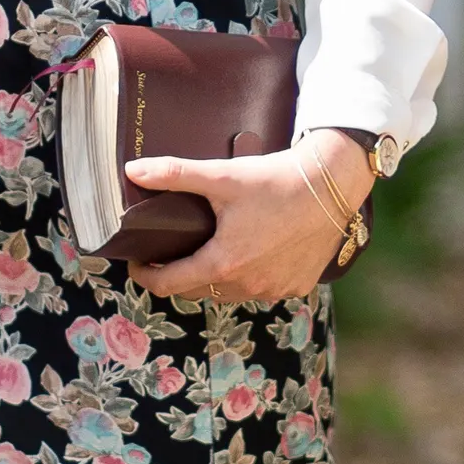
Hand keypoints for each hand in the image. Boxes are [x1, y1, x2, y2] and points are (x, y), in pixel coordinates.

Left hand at [126, 131, 366, 310]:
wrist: (331, 184)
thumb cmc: (275, 180)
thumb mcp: (222, 176)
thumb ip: (175, 174)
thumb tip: (133, 170)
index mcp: (223, 263)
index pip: (169, 284)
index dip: (146, 276)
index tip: (138, 263)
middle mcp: (248, 285)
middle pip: (198, 291)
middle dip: (179, 276)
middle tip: (171, 255)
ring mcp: (274, 289)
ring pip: (230, 293)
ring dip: (216, 279)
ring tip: (211, 253)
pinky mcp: (296, 286)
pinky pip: (263, 290)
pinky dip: (251, 278)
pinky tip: (252, 256)